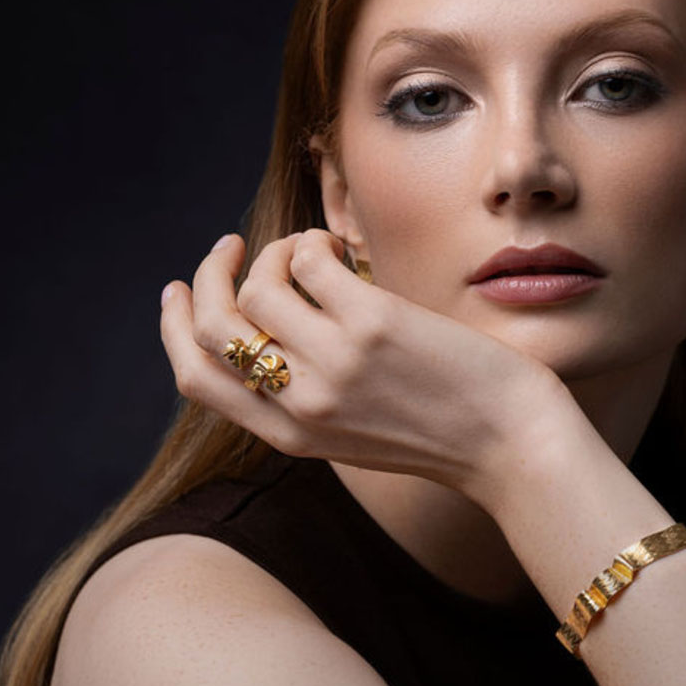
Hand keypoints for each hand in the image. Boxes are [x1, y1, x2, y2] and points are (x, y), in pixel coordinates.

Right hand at [160, 230, 568, 502]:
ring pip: (257, 287)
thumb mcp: (355, 435)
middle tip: (230, 248)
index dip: (175, 328)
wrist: (511, 444)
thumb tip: (271, 324)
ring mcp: (335, 363)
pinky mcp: (373, 323)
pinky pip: (309, 260)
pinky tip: (342, 248)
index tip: (179, 291)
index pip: (197, 379)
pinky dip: (314, 241)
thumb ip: (305, 398)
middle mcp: (301, 404)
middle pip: (211, 329)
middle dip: (207, 277)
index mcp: (291, 436)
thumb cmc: (441, 433)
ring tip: (313, 249)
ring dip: (273, 252)